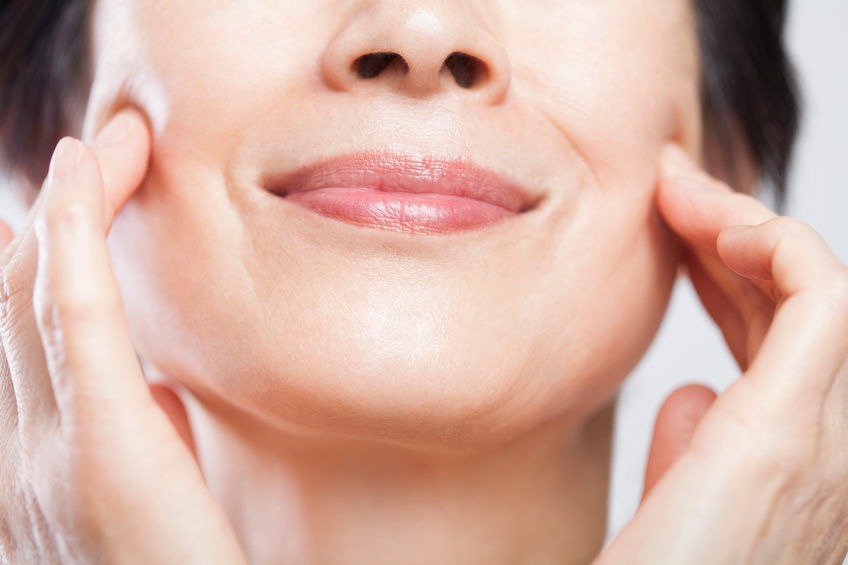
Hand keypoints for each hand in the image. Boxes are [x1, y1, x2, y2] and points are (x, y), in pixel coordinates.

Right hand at [0, 112, 245, 562]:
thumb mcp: (152, 492)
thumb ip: (141, 437)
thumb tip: (159, 389)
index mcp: (42, 456)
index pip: (31, 330)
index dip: (49, 249)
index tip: (81, 191)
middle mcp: (23, 448)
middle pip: (20, 299)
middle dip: (58, 212)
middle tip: (100, 146)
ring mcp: (48, 447)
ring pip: (34, 294)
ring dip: (68, 206)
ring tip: (101, 144)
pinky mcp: (98, 445)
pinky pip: (73, 319)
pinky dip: (72, 237)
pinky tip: (81, 177)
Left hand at [598, 146, 847, 563]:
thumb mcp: (674, 512)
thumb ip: (696, 454)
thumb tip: (690, 393)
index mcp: (793, 465)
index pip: (782, 341)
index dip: (734, 274)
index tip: (675, 227)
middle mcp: (830, 452)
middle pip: (798, 309)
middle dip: (737, 236)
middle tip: (674, 186)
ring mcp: (827, 446)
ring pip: (818, 292)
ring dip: (748, 223)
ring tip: (677, 185)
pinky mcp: (792, 439)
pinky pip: (821, 300)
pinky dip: (773, 242)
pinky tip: (706, 219)